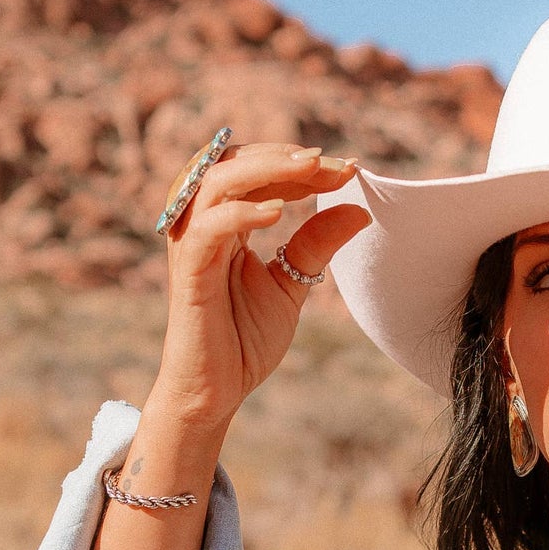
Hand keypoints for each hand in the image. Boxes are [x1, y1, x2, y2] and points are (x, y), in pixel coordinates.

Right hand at [156, 140, 370, 432]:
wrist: (217, 391)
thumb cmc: (244, 339)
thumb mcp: (292, 284)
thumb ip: (316, 245)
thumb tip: (359, 210)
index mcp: (225, 222)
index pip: (258, 174)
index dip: (301, 167)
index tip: (348, 170)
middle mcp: (202, 224)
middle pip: (234, 164)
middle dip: (285, 158)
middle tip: (332, 163)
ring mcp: (192, 245)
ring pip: (217, 182)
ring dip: (265, 169)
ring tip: (309, 170)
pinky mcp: (188, 272)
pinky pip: (208, 229)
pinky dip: (241, 213)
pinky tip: (279, 213)